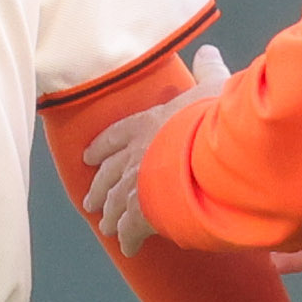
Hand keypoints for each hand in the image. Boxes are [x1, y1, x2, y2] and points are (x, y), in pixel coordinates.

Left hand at [82, 49, 231, 253]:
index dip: (100, 148)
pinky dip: (128, 240)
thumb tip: (208, 52)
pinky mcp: (144, 214)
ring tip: (106, 227)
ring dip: (109, 216)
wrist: (210, 154)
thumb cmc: (212, 119)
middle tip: (90, 200)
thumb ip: (208, 72)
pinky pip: (131, 231)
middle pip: (107, 174)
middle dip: (98, 188)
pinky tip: (128, 249)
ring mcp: (135, 186)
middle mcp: (132, 156)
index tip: (88, 157)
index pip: (114, 136)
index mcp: (144, 125)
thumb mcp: (213, 88)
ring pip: (114, 204)